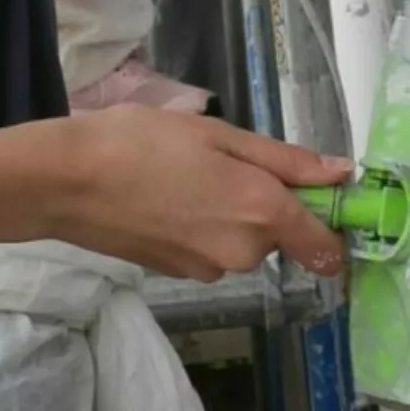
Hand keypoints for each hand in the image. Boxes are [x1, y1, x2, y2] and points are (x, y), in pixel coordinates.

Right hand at [47, 107, 352, 281]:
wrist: (68, 182)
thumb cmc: (143, 142)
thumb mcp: (220, 134)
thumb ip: (286, 160)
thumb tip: (341, 174)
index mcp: (262, 212)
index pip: (324, 245)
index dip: (333, 222)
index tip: (324, 197)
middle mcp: (244, 252)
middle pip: (278, 234)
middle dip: (264, 202)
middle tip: (222, 160)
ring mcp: (209, 269)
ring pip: (242, 241)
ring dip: (230, 213)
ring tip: (186, 174)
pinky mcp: (179, 275)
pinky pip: (211, 249)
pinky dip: (202, 226)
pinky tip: (167, 197)